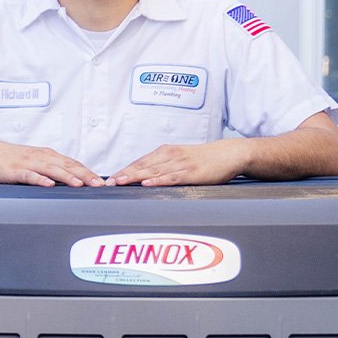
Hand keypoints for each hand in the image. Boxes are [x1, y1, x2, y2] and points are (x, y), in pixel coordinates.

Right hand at [0, 137, 104, 186]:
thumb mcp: (33, 162)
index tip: (102, 182)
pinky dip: (40, 179)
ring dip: (67, 177)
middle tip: (99, 184)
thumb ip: (49, 169)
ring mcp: (28, 163)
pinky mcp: (15, 171)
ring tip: (80, 184)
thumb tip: (68, 180)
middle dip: (85, 175)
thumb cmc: (10, 159)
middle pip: (67, 165)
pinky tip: (49, 184)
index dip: (88, 172)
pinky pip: (30, 175)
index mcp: (48, 156)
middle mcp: (41, 157)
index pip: (73, 163)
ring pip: (52, 169)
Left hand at [107, 138, 253, 186]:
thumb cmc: (203, 159)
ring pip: (154, 171)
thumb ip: (163, 167)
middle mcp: (170, 156)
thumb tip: (144, 178)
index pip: (139, 162)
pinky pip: (173, 177)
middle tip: (108, 183)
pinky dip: (159, 181)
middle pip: (143, 166)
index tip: (109, 180)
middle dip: (124, 174)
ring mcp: (181, 164)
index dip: (123, 171)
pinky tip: (148, 184)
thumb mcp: (180, 159)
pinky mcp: (192, 173)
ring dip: (136, 177)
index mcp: (165, 152)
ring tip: (121, 182)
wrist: (228, 153)